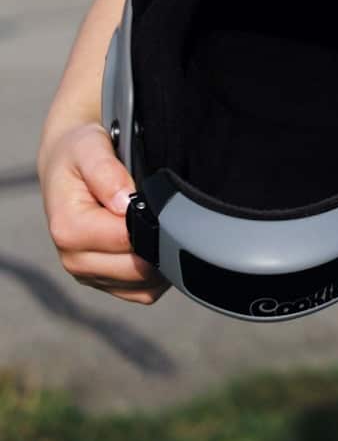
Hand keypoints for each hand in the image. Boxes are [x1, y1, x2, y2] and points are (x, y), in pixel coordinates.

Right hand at [38, 120, 169, 303]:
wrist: (66, 164)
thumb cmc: (78, 154)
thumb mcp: (89, 148)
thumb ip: (106, 172)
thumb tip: (126, 202)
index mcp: (68, 229)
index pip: (128, 240)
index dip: (151, 221)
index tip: (160, 201)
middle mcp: (74, 258)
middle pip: (137, 268)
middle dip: (158, 242)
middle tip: (168, 211)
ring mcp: (88, 274)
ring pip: (142, 285)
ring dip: (158, 261)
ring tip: (158, 224)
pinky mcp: (103, 281)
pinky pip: (142, 293)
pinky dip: (156, 276)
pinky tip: (156, 244)